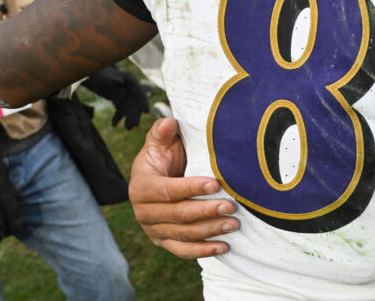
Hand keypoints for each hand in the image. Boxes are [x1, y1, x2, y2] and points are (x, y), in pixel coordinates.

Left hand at [81, 67, 149, 128]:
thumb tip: (120, 83)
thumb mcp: (103, 77)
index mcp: (129, 79)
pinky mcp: (119, 100)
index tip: (146, 111)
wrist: (90, 77)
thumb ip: (111, 79)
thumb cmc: (97, 76)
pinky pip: (121, 109)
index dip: (143, 100)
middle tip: (134, 125)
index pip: (139, 89)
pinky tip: (114, 125)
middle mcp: (129, 86)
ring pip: (130, 107)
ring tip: (128, 128)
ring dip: (129, 117)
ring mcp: (125, 93)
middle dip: (135, 113)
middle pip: (135, 100)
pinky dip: (118, 117)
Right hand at [130, 118, 238, 258]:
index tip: (215, 185)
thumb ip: (162, 132)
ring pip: (183, 234)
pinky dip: (203, 251)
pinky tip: (224, 247)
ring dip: (209, 231)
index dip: (190, 188)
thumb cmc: (164, 156)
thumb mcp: (161, 141)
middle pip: (177, 215)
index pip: (167, 191)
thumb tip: (169, 123)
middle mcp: (143, 212)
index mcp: (141, 186)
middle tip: (231, 207)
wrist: (161, 175)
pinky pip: (183, 250)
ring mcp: (153, 229)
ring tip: (233, 223)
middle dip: (206, 212)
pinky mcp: (164, 241)